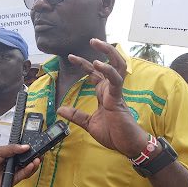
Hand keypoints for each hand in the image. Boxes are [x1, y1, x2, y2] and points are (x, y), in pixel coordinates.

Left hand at [0, 144, 39, 186]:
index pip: (23, 154)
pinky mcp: (10, 182)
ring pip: (27, 170)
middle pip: (27, 162)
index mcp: (9, 156)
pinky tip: (30, 165)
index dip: (31, 151)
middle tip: (40, 154)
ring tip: (37, 159)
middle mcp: (12, 165)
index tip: (38, 147)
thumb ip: (12, 149)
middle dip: (35, 158)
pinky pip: (21, 176)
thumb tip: (25, 146)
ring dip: (33, 165)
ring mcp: (11, 173)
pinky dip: (27, 171)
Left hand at [56, 39, 146, 157]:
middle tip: (92, 40)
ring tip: (98, 43)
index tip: (71, 56)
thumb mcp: (88, 124)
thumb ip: (76, 115)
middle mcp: (110, 89)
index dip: (83, 63)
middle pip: (109, 63)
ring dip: (108, 53)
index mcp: (104, 93)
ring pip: (116, 65)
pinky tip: (98, 63)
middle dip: (102, 50)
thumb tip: (60, 109)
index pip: (94, 73)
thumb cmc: (114, 134)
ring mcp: (115, 92)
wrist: (127, 146)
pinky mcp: (118, 97)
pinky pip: (115, 79)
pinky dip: (107, 70)